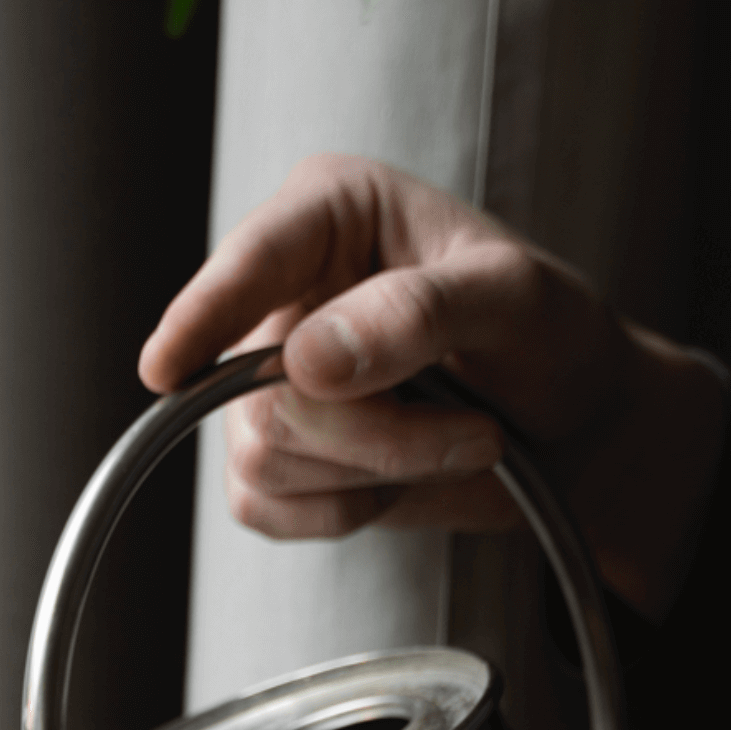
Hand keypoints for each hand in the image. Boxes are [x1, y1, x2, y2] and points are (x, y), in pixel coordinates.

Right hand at [139, 154, 725, 616]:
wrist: (563, 425)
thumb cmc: (547, 337)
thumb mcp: (515, 299)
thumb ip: (419, 312)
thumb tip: (307, 360)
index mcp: (327, 217)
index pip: (249, 264)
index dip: (203, 315)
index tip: (166, 366)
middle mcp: (278, 298)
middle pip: (259, 393)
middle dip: (374, 432)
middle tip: (474, 431)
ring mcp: (258, 388)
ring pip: (263, 459)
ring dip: (377, 471)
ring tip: (455, 441)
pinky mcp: (264, 464)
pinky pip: (265, 510)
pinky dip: (346, 511)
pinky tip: (398, 477)